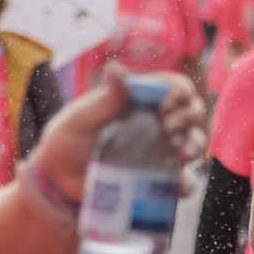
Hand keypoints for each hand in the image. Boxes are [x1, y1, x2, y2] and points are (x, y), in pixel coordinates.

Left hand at [27, 70, 206, 192]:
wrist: (58, 182)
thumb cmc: (66, 141)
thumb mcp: (80, 118)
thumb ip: (103, 98)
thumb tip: (116, 68)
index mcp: (140, 101)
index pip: (175, 87)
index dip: (178, 92)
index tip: (164, 105)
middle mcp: (156, 123)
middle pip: (192, 112)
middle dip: (188, 117)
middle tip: (166, 128)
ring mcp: (160, 152)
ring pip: (195, 143)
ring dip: (194, 145)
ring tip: (180, 153)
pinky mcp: (158, 181)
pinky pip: (183, 182)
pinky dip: (186, 183)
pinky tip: (178, 185)